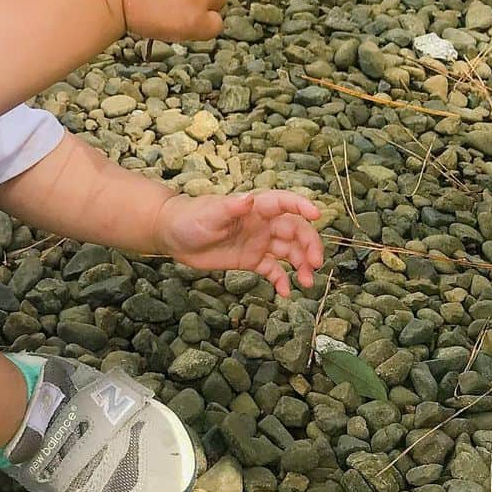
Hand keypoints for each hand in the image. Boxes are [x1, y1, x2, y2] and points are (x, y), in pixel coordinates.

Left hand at [154, 190, 323, 296]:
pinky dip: (281, 279)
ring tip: (306, 282)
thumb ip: (230, 208)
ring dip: (301, 264)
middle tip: (315, 263)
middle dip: (309, 244)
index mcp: (255, 207)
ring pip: (289, 251)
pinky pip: (272, 269)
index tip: (318, 215)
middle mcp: (262, 223)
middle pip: (295, 230)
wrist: (174, 236)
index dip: (302, 205)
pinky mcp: (251, 259)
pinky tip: (285, 292)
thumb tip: (248, 199)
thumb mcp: (209, 213)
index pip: (284, 202)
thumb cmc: (190, 218)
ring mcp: (258, 242)